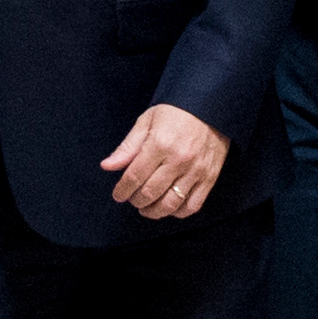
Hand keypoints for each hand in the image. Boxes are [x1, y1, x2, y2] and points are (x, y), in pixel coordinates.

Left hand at [101, 103, 229, 220]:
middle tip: (132, 199)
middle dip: (136, 201)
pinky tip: (169, 208)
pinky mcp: (210, 177)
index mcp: (159, 144)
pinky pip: (193, 205)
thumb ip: (127, 147)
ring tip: (147, 208)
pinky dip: (178, 212)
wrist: (210, 106)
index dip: (123, 190)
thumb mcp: (146, 122)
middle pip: (150, 193)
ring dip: (154, 211)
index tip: (118, 195)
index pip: (135, 176)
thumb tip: (107, 166)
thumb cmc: (175, 112)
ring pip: (171, 204)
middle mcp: (178, 160)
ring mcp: (196, 170)